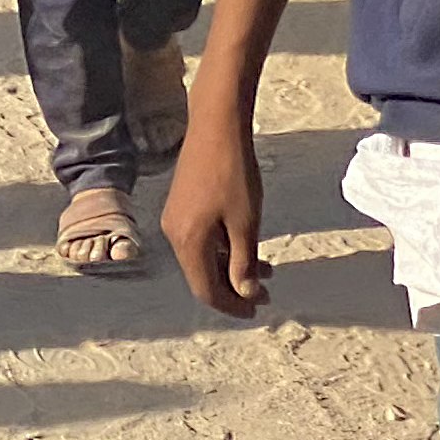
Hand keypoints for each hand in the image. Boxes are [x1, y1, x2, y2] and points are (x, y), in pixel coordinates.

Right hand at [161, 118, 268, 318]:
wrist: (215, 129)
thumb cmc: (233, 175)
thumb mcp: (245, 224)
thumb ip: (244, 262)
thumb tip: (245, 293)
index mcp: (188, 242)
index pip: (206, 290)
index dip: (233, 306)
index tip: (259, 310)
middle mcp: (173, 234)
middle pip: (201, 276)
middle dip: (233, 289)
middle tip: (266, 294)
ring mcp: (174, 219)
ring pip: (202, 258)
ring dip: (230, 269)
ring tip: (265, 270)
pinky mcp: (180, 207)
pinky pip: (199, 241)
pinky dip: (222, 251)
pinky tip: (245, 245)